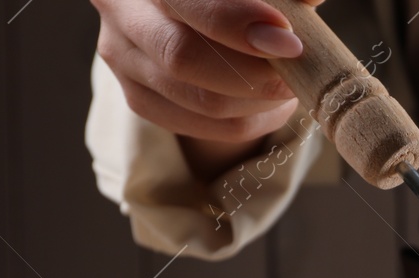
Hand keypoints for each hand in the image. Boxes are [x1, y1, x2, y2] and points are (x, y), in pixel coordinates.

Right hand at [92, 0, 317, 175]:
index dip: (235, 21)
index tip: (288, 39)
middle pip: (182, 56)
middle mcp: (120, 8)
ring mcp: (123, 57)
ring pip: (197, 100)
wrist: (201, 16)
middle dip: (253, 73)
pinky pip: (202, 125)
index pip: (185, 0)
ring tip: (292, 85)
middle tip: (298, 73)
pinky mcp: (138, 97)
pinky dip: (250, 120)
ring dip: (259, 100)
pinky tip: (273, 103)